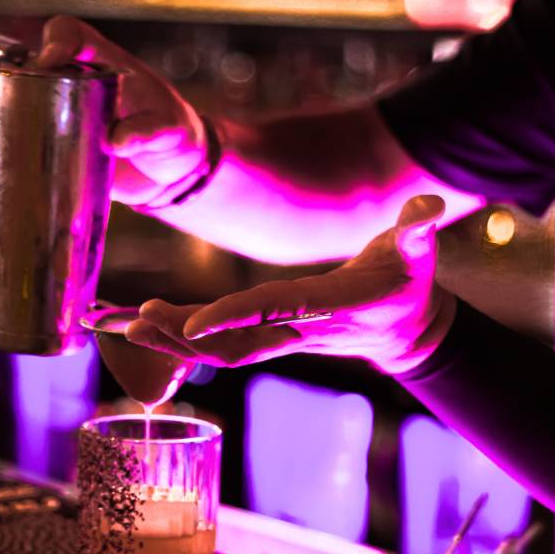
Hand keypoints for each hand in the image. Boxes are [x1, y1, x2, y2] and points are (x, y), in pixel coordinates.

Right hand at [0, 16, 205, 205]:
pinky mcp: (56, 150)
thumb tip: (115, 141)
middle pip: (22, 68)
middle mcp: (72, 84)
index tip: (44, 63)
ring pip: (13, 107)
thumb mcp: (168, 130)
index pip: (69, 34)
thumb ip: (146, 131)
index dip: (53, 42)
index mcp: (99, 64)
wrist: (170, 171)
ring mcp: (60, 117)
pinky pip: (22, 150)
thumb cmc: (173, 135)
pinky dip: (1, 163)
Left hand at [125, 195, 456, 373]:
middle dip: (183, 337)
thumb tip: (428, 205)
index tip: (191, 324)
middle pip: (233, 342)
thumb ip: (417, 230)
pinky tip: (146, 323)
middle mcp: (298, 329)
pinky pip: (220, 342)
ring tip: (126, 324)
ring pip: (220, 348)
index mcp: (329, 307)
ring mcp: (280, 337)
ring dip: (173, 340)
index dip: (234, 317)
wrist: (404, 331)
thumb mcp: (418, 254)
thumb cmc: (408, 285)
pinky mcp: (269, 335)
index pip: (274, 311)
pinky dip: (182, 336)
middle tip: (135, 322)